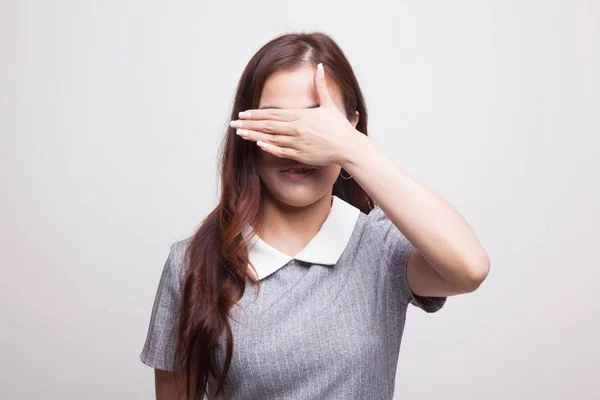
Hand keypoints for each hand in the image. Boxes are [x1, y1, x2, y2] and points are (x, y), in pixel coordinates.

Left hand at [228, 63, 358, 165]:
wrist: (348, 146)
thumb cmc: (339, 127)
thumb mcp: (329, 104)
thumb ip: (320, 86)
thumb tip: (319, 66)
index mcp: (302, 115)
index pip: (273, 114)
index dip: (257, 114)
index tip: (244, 113)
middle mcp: (297, 128)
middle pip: (268, 126)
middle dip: (249, 124)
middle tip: (234, 123)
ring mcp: (298, 142)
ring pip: (271, 138)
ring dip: (254, 136)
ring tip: (240, 134)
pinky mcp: (301, 155)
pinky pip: (281, 151)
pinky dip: (269, 148)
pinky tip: (258, 144)